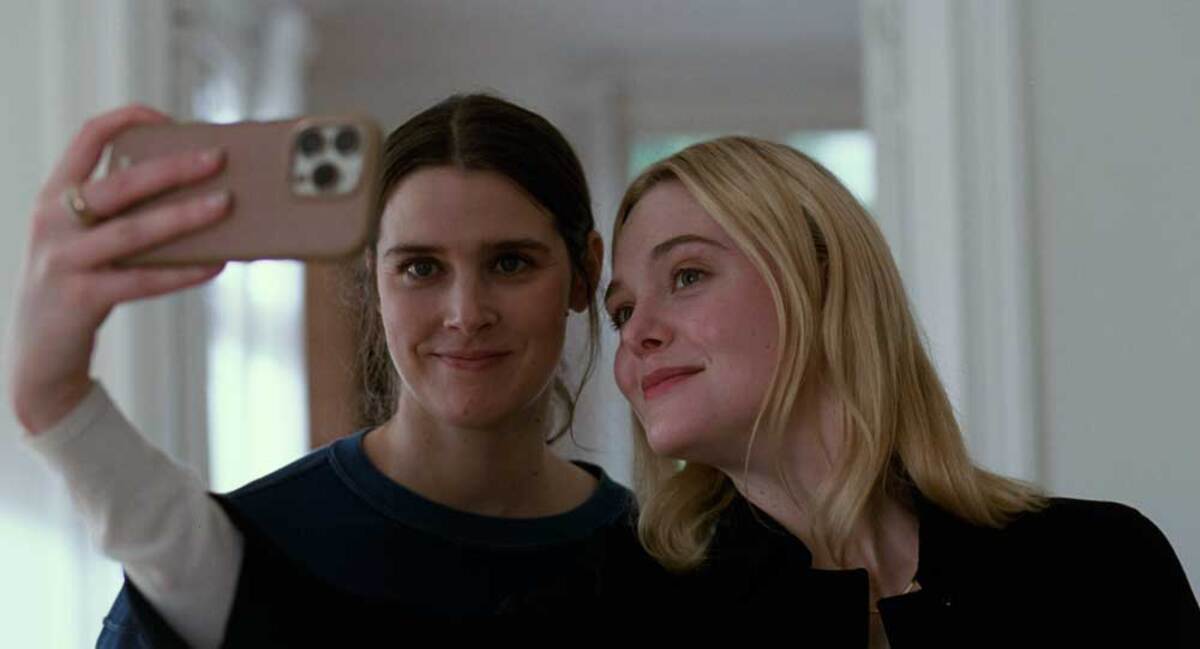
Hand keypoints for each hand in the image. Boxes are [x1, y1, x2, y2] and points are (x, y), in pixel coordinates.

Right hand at [6, 104, 231, 433]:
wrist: (39, 357)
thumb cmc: (79, 287)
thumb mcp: (87, 242)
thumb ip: (121, 216)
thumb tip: (196, 195)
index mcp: (54, 197)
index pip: (85, 139)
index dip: (126, 120)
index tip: (168, 117)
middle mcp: (52, 222)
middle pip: (119, 184)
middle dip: (173, 168)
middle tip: (218, 157)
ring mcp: (63, 260)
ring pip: (133, 231)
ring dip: (184, 216)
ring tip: (226, 204)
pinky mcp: (80, 298)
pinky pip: (142, 281)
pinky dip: (182, 272)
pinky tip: (217, 264)